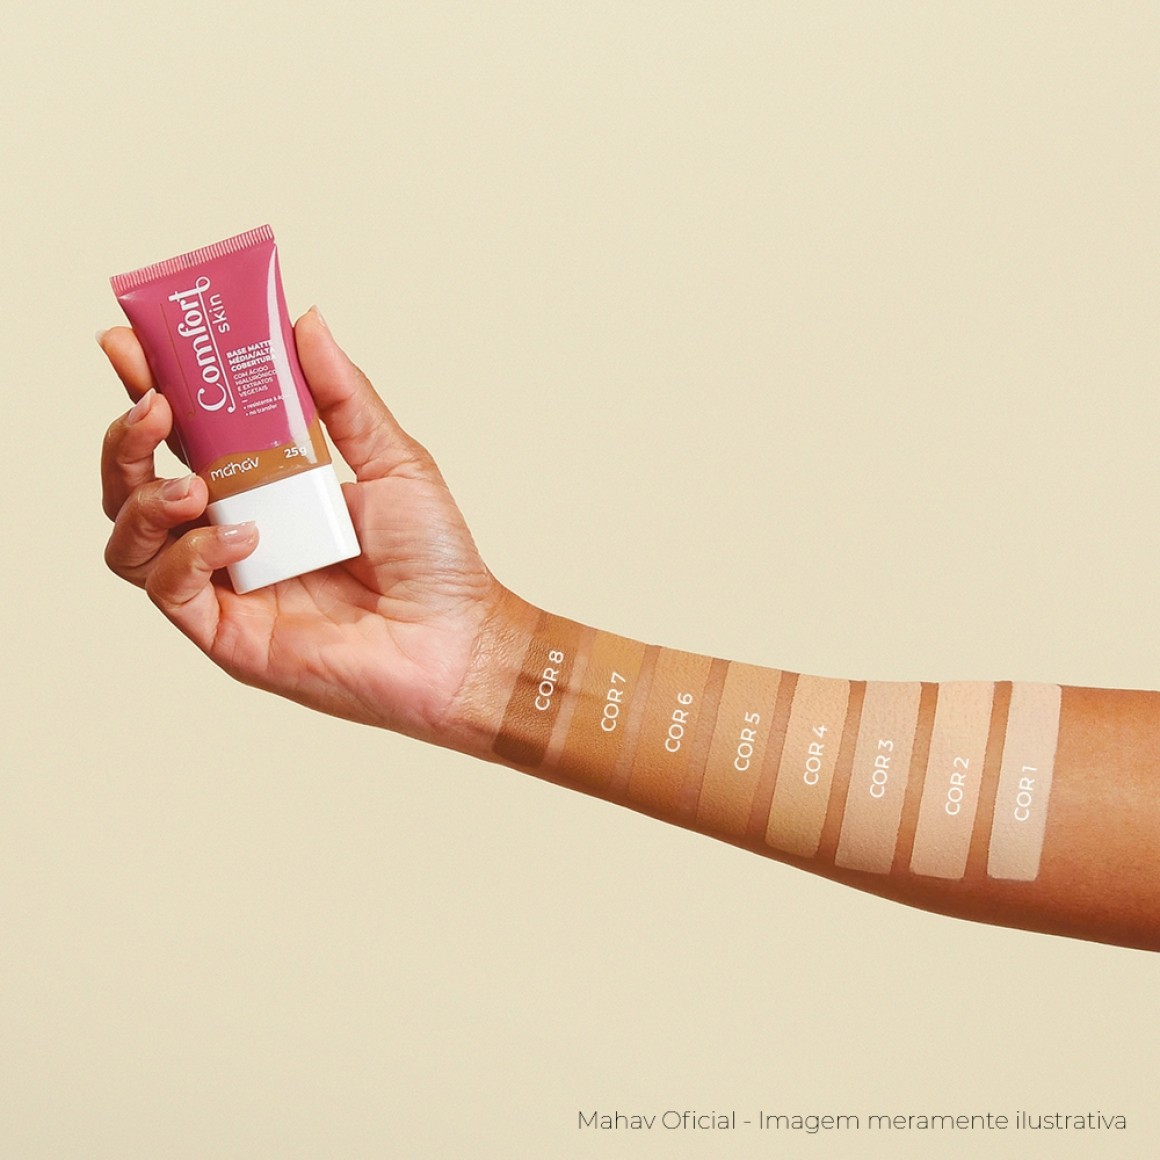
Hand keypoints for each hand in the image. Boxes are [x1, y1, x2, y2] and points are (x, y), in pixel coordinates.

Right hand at [98, 309, 518, 744]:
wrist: (459, 639)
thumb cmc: (434, 559)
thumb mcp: (393, 460)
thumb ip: (343, 396)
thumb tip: (306, 321)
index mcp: (264, 487)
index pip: (185, 433)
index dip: (148, 386)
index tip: (128, 341)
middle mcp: (233, 531)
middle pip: (134, 484)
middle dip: (126, 438)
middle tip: (154, 405)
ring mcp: (226, 584)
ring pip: (130, 540)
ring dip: (144, 498)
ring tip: (194, 483)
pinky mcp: (228, 633)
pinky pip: (172, 590)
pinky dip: (193, 555)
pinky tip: (244, 536)